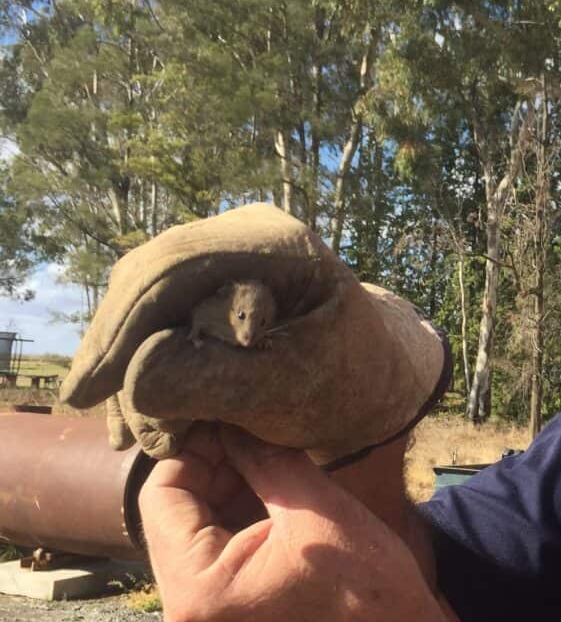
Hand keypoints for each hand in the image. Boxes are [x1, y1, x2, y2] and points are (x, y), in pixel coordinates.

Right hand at [60, 203, 449, 462]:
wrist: (378, 374)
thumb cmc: (350, 381)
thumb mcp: (294, 388)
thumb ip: (218, 380)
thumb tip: (135, 377)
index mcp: (276, 242)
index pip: (176, 267)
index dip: (123, 328)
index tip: (89, 391)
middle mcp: (242, 233)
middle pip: (148, 276)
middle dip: (113, 344)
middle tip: (84, 405)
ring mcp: (225, 252)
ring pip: (143, 295)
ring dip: (121, 357)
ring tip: (116, 425)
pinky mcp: (211, 280)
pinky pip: (156, 312)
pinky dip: (138, 359)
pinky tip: (128, 413)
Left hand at [139, 424, 451, 620]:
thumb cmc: (367, 587)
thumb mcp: (316, 509)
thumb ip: (266, 459)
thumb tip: (232, 419)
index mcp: (198, 590)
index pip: (161, 496)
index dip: (195, 449)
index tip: (231, 420)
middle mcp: (188, 611)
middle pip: (173, 515)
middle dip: (215, 469)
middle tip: (255, 436)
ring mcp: (207, 616)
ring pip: (195, 532)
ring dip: (228, 492)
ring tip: (269, 463)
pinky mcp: (228, 615)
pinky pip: (215, 555)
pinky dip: (238, 520)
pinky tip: (272, 497)